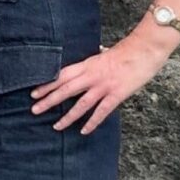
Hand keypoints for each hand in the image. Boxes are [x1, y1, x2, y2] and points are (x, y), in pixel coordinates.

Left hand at [29, 31, 169, 133]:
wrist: (145, 48)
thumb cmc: (127, 51)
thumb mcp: (105, 55)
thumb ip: (95, 62)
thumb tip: (92, 60)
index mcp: (87, 64)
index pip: (62, 75)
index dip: (47, 84)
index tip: (33, 92)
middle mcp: (92, 75)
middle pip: (66, 89)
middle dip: (49, 100)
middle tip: (34, 110)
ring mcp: (104, 85)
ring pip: (81, 103)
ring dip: (67, 116)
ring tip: (55, 126)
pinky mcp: (117, 94)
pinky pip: (102, 110)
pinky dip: (92, 122)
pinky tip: (83, 131)